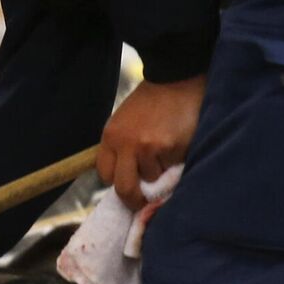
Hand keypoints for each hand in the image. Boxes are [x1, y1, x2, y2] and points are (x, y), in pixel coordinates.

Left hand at [98, 75, 205, 209]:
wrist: (176, 79)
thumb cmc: (150, 103)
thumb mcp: (123, 122)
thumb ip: (120, 150)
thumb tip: (125, 183)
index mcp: (111, 137)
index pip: (105, 175)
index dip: (117, 182)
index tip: (126, 184)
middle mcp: (128, 145)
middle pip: (125, 189)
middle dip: (134, 201)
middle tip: (142, 203)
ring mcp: (151, 148)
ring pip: (154, 179)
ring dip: (160, 172)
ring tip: (166, 151)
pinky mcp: (173, 149)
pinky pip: (173, 169)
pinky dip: (176, 162)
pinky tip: (178, 143)